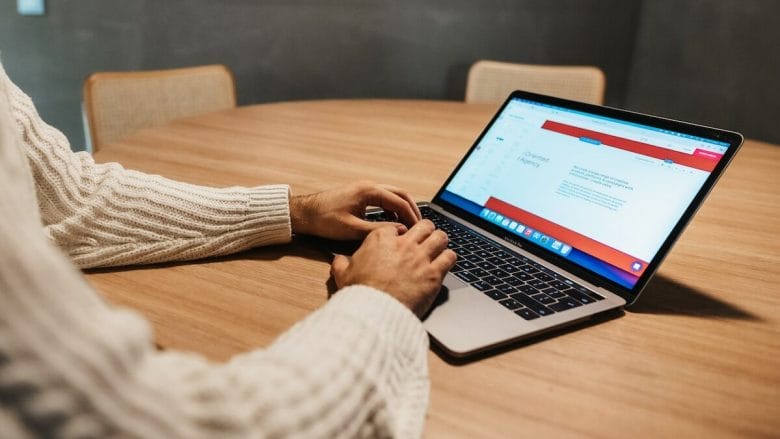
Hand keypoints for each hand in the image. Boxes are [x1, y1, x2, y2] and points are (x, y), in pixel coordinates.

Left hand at [290, 181, 421, 239]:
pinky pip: (383, 199)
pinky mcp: (360, 195)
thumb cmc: (324, 220)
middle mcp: (369, 186)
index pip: (399, 201)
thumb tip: (399, 232)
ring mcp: (364, 189)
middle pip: (400, 194)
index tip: (418, 229)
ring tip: (409, 226)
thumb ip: (378, 230)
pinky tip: (392, 223)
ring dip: (402, 209)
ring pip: (392, 195)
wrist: (304, 214)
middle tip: (420, 226)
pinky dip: (392, 209)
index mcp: (368, 191)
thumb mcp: (352, 229)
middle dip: (412, 210)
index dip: (411, 216)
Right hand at [330, 220, 456, 317]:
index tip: (402, 240)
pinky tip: (445, 263)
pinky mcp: (434, 274)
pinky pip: (450, 257)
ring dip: (440, 241)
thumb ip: (341, 263)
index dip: (400, 233)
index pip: (397, 226)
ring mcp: (421, 258)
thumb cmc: (358, 293)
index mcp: (381, 239)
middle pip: (423, 225)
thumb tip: (338, 260)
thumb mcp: (342, 274)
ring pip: (440, 236)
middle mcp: (404, 244)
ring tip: (438, 248)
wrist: (374, 312)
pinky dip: (449, 258)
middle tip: (425, 239)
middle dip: (425, 231)